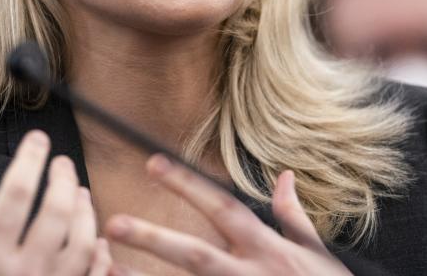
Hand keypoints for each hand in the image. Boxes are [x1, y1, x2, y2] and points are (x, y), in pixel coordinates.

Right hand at [0, 130, 112, 274]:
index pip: (15, 195)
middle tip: (62, 161)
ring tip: (80, 192)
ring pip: (84, 242)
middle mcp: (25, 275)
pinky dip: (100, 256)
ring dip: (86, 213)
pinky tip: (96, 239)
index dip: (29, 160)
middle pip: (57, 212)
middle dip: (64, 179)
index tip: (37, 138)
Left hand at [104, 155, 352, 275]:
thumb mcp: (319, 254)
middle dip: (154, 238)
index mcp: (268, 249)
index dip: (188, 184)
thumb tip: (285, 176)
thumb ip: (294, 216)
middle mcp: (251, 275)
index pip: (222, 207)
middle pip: (195, 255)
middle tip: (113, 222)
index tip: (152, 163)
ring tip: (106, 267)